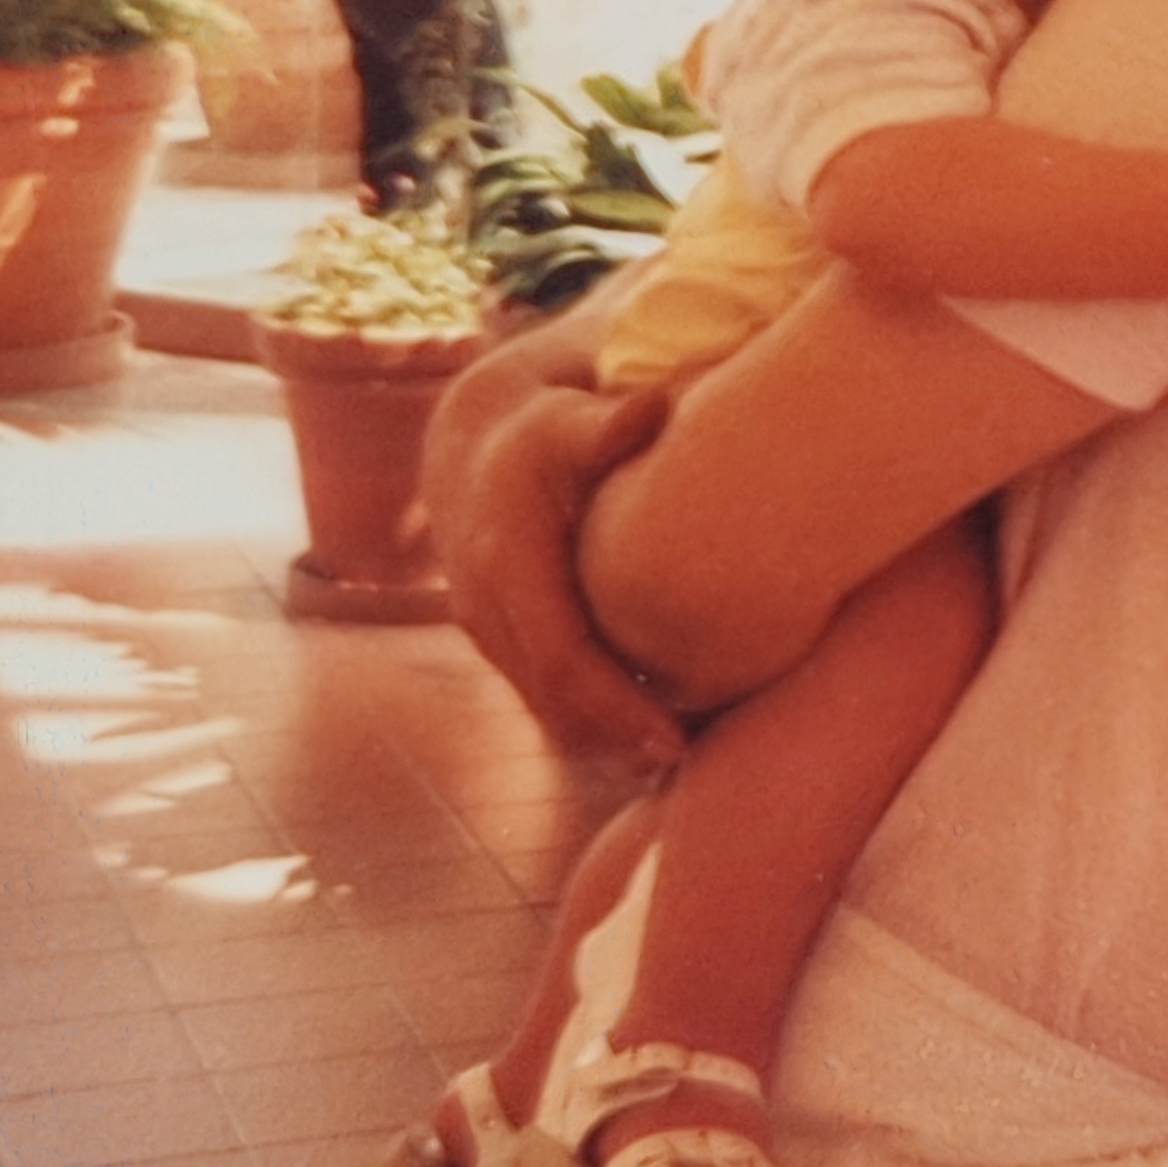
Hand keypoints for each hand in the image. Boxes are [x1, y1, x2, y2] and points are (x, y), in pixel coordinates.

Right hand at [430, 370, 684, 769]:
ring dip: (604, 741)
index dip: (617, 706)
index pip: (562, 658)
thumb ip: (608, 423)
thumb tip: (649, 405)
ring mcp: (487, 630)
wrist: (477, 442)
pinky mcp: (498, 640)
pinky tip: (644, 733)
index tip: (672, 739)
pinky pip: (542, 696)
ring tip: (676, 755)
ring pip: (546, 708)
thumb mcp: (570, 420)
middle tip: (690, 761)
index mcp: (506, 564)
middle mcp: (486, 607)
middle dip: (617, 739)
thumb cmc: (544, 428)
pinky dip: (589, 722)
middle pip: (554, 700)